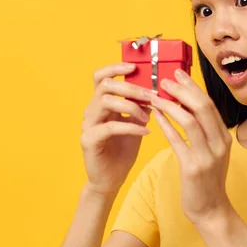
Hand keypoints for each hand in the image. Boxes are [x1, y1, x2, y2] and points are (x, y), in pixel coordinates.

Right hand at [80, 63, 155, 195]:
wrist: (111, 179)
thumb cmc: (123, 150)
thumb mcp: (136, 123)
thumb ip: (142, 106)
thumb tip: (158, 89)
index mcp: (101, 103)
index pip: (101, 77)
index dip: (115, 67)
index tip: (135, 67)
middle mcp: (91, 111)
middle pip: (106, 85)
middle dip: (131, 87)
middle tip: (151, 95)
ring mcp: (88, 125)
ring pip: (106, 102)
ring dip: (131, 106)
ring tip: (148, 116)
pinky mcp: (88, 140)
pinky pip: (110, 127)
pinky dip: (130, 127)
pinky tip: (145, 132)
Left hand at [150, 69, 233, 225]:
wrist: (211, 210)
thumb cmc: (206, 180)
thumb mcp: (211, 153)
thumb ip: (204, 132)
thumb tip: (186, 107)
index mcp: (224, 137)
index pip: (209, 104)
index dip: (193, 87)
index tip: (179, 74)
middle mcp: (220, 143)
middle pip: (202, 107)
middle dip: (182, 90)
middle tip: (165, 79)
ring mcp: (208, 156)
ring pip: (190, 120)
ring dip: (171, 105)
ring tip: (155, 96)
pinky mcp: (193, 168)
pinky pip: (177, 141)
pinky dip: (166, 125)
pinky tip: (155, 116)